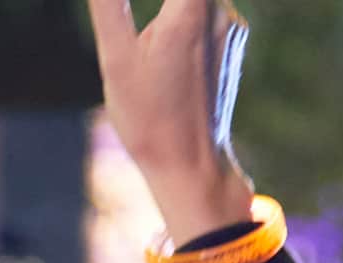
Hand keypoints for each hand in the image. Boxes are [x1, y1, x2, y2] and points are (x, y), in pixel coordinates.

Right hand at [86, 0, 258, 241]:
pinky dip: (185, 9)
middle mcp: (221, 10)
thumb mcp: (116, 60)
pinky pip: (207, 9)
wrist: (192, 166)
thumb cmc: (149, 118)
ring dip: (173, 9)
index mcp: (191, 9)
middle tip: (145, 48)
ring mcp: (232, 26)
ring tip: (152, 59)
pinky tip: (167, 45)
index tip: (156, 13)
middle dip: (164, 6)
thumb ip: (108, 6)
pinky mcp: (234, 42)